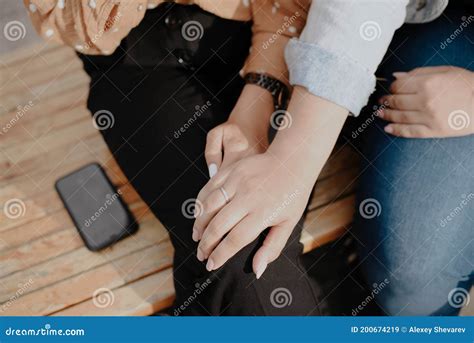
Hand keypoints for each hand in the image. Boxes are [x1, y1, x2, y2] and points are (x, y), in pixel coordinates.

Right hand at [194, 87, 347, 278]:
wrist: (292, 161)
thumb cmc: (292, 195)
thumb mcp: (288, 223)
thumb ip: (272, 248)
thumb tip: (257, 271)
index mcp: (263, 212)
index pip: (235, 239)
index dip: (220, 254)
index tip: (211, 265)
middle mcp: (248, 196)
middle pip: (218, 224)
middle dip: (206, 243)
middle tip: (201, 255)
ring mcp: (237, 181)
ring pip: (209, 206)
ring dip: (199, 224)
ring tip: (196, 237)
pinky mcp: (232, 170)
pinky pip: (209, 188)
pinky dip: (200, 203)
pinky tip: (199, 215)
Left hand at [379, 66, 473, 137]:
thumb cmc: (466, 84)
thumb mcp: (445, 71)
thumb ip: (418, 73)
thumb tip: (396, 77)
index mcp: (428, 83)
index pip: (399, 86)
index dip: (392, 88)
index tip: (390, 89)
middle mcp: (426, 100)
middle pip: (397, 101)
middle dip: (386, 101)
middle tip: (381, 102)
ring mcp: (429, 117)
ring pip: (400, 117)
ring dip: (386, 115)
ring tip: (380, 114)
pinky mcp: (434, 130)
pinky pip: (410, 131)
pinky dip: (397, 130)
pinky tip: (388, 128)